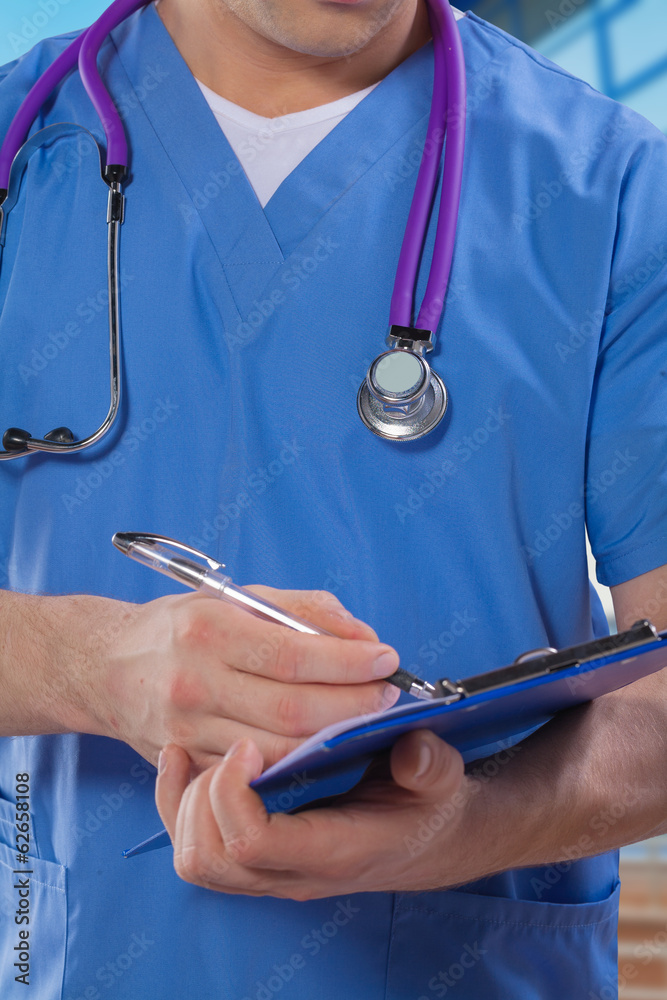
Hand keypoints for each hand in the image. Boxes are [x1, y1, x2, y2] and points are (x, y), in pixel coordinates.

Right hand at [63, 588, 400, 772]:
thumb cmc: (183, 626)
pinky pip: (255, 772)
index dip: (349, 662)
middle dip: (354, 705)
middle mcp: (195, 682)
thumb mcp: (236, 598)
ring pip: (278, 750)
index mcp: (209, 629)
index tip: (386, 659)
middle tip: (387, 694)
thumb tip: (363, 635)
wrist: (105, 667)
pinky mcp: (189, 763)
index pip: (294, 655)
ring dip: (333, 738)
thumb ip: (304, 611)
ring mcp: (189, 730)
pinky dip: (299, 762)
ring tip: (365, 718)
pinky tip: (326, 744)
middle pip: (292, 710)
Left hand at [155, 729, 480, 898]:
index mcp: (334, 852)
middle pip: (210, 858)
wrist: (426, 837)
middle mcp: (294, 873)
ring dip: (186, 802)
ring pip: (196, 859)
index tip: (248, 745)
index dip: (234, 793)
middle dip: (204, 795)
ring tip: (206, 752)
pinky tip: (184, 762)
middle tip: (232, 748)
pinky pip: (196, 848)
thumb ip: (430, 766)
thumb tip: (413, 751)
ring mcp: (271, 872)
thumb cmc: (427, 804)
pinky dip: (177, 805)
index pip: (254, 845)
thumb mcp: (441, 779)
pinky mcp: (257, 860)